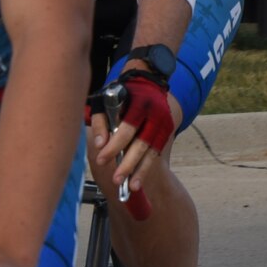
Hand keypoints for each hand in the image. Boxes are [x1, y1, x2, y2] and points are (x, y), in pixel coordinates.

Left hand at [89, 69, 176, 197]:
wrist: (149, 80)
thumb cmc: (122, 92)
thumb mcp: (105, 100)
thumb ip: (101, 122)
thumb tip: (99, 146)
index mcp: (140, 105)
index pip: (127, 129)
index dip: (114, 146)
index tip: (102, 159)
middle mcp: (156, 115)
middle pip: (142, 143)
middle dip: (128, 163)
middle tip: (116, 179)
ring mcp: (164, 123)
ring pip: (152, 151)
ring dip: (141, 170)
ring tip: (131, 187)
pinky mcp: (167, 131)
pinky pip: (156, 152)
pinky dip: (146, 167)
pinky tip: (138, 180)